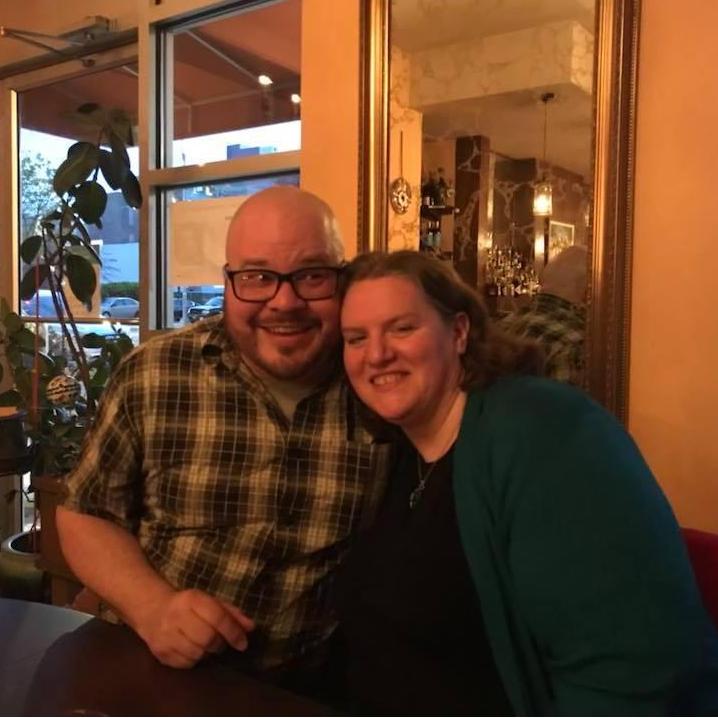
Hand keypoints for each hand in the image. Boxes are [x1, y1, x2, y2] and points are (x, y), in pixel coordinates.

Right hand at [134, 588, 254, 668]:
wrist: (153, 611)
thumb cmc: (189, 606)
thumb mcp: (210, 602)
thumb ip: (232, 613)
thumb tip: (251, 628)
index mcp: (192, 599)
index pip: (217, 617)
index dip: (233, 632)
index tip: (243, 643)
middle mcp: (176, 616)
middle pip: (207, 638)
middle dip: (219, 644)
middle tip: (220, 643)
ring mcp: (166, 636)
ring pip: (197, 653)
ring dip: (207, 653)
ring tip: (205, 645)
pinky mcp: (160, 653)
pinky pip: (186, 664)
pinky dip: (195, 660)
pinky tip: (192, 649)